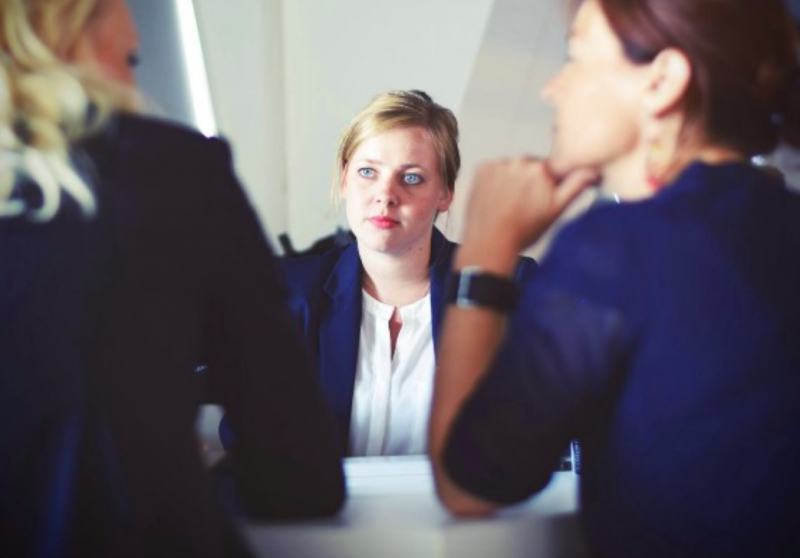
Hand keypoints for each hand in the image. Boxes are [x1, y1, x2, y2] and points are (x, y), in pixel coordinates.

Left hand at [463, 157, 597, 255]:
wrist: (490, 242)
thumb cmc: (523, 230)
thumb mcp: (556, 210)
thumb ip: (576, 185)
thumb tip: (593, 171)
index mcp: (542, 169)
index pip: (552, 169)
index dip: (549, 184)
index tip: (542, 196)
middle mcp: (520, 161)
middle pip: (531, 167)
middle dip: (530, 181)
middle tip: (525, 205)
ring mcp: (499, 164)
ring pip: (512, 168)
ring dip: (512, 180)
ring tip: (509, 204)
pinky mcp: (482, 169)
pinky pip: (494, 170)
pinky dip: (495, 180)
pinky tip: (497, 198)